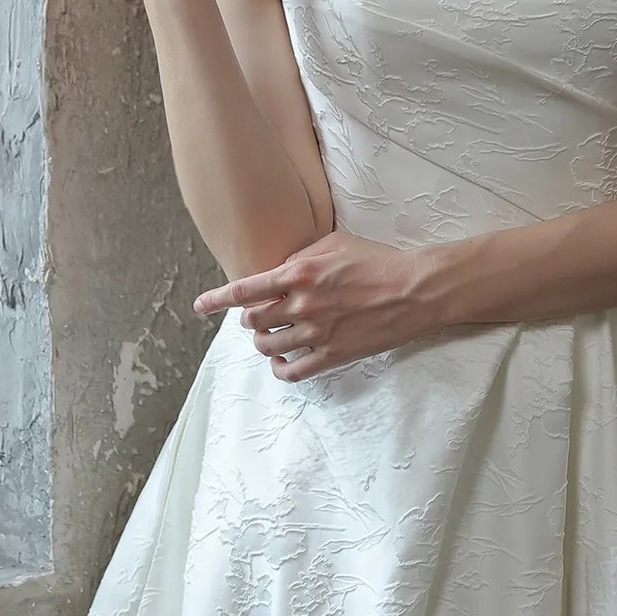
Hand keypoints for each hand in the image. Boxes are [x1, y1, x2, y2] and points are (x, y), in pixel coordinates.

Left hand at [192, 230, 433, 380]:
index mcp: (299, 274)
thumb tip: (277, 270)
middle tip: (259, 318)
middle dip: (250, 321)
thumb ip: (300, 256)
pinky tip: (283, 361)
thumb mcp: (334, 243)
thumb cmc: (378, 261)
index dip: (216, 300)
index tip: (200, 306)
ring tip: (271, 339)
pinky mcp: (333, 355)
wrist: (415, 290)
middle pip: (252, 322)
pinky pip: (291, 372)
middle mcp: (302, 305)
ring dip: (263, 344)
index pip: (243, 291)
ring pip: (268, 347)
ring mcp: (316, 333)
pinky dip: (280, 369)